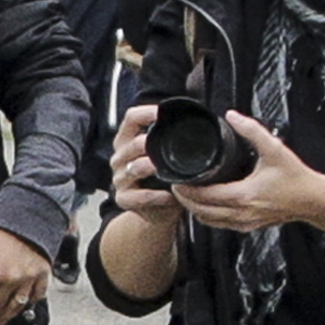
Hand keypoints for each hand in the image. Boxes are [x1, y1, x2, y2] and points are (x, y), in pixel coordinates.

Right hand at [108, 100, 179, 214]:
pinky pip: (139, 196)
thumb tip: (204, 121)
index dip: (146, 112)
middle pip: (133, 143)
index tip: (163, 111)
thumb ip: (172, 140)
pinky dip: (156, 196)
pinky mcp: (124, 199)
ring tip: (165, 169)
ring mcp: (120, 179)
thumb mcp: (164, 156)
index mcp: (128, 141)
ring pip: (134, 168)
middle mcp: (120, 158)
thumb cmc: (162, 180)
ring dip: (151, 167)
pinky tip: (170, 196)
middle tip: (166, 144)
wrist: (156, 212)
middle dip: (149, 142)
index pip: (131, 118)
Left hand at [167, 111, 324, 247]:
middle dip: (184, 199)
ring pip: (208, 221)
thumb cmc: (295, 176)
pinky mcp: (249, 227)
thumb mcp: (274, 149)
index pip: (203, 196)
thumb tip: (232, 115)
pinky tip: (204, 204)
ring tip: (185, 193)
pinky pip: (220, 225)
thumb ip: (252, 131)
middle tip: (174, 184)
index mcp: (243, 196)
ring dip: (193, 209)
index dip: (185, 189)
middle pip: (200, 211)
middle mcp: (241, 214)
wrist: (313, 200)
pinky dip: (207, 216)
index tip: (174, 178)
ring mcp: (244, 223)